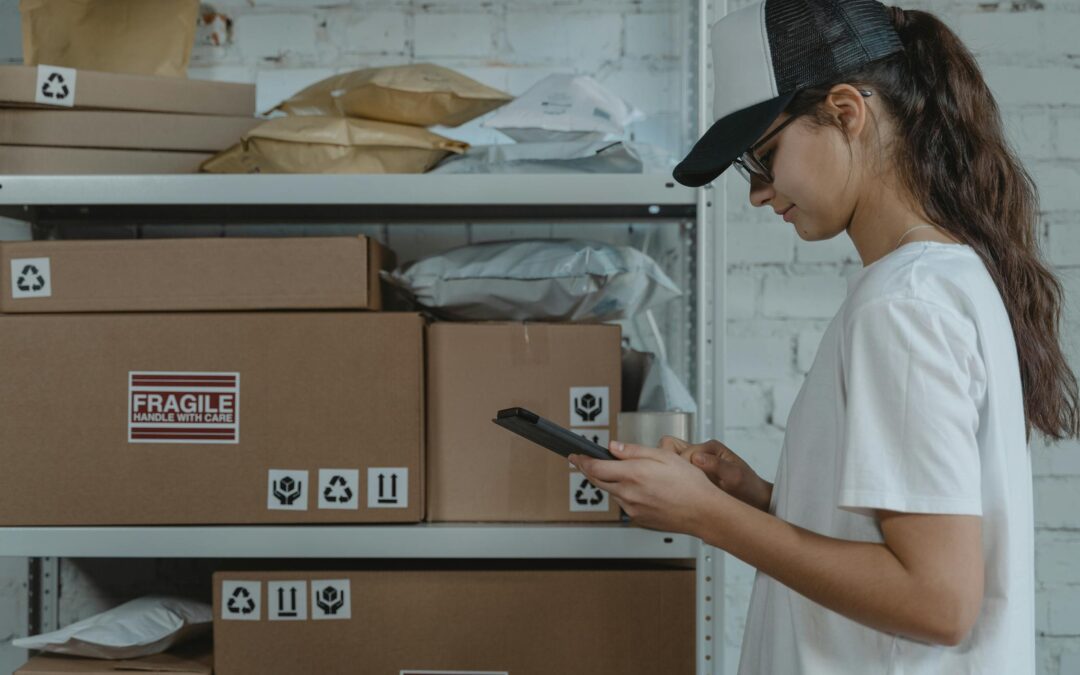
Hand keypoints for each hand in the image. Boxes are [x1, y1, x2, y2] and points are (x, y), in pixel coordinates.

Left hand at [568, 440, 729, 534]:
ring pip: (612, 492)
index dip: (582, 461)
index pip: (596, 468)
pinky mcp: (638, 519)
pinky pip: (624, 503)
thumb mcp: (663, 456)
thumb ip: (634, 451)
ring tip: (624, 472)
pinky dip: (624, 493)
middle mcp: (629, 494)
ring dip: (610, 482)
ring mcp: (632, 509)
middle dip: (589, 470)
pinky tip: (640, 489)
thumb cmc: (690, 484)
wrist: (703, 512)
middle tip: (583, 461)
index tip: (575, 456)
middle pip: (598, 481)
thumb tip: (613, 447)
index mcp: (633, 475)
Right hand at [656, 436, 772, 512]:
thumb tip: (697, 458)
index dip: (683, 466)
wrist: (755, 502)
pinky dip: (675, 482)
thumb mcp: (736, 476)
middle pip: (671, 448)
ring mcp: (695, 464)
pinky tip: (684, 493)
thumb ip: (717, 465)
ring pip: (670, 461)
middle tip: (680, 483)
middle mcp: (701, 453)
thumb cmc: (749, 488)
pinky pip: (675, 473)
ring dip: (672, 474)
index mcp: (711, 448)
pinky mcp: (693, 476)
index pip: (684, 451)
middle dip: (672, 465)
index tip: (688, 480)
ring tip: (683, 489)